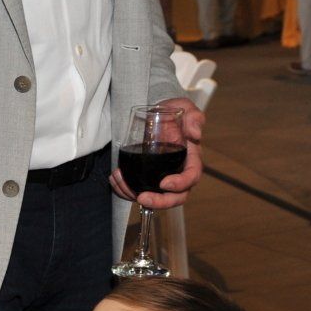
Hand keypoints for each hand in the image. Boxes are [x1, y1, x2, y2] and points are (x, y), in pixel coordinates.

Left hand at [110, 96, 203, 210]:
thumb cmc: (171, 112)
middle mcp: (178, 172)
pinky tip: (115, 177)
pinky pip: (136, 190)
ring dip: (134, 194)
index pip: (191, 177)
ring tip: (120, 181)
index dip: (181, 184)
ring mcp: (161, 177)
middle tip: (142, 198)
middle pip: (175, 197)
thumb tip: (195, 134)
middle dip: (160, 202)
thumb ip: (193, 117)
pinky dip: (124, 188)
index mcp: (191, 159)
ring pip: (154, 197)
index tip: (165, 183)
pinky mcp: (146, 178)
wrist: (153, 114)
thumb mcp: (183, 108)